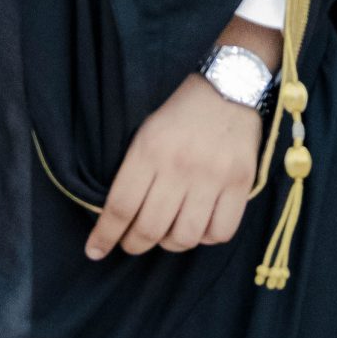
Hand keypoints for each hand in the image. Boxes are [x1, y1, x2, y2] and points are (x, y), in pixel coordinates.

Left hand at [85, 15, 278, 261]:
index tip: (95, 251)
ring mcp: (213, 177)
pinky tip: (199, 225)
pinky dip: (206, 237)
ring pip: (185, 237)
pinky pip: (220, 232)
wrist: (229, 86)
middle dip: (134, 245)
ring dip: (171, 243)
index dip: (105, 235)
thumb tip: (117, 217)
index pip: (121, 206)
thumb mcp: (146, 132)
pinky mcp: (241, 183)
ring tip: (167, 233)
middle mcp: (180, 166)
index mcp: (150, 149)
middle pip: (150, 228)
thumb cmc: (180, 112)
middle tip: (132, 244)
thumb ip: (133, 171)